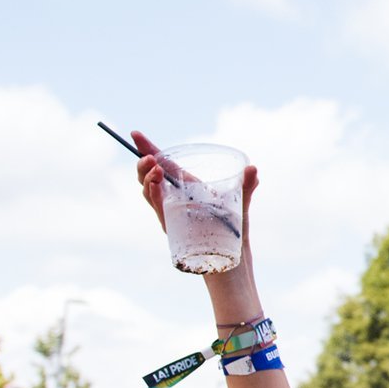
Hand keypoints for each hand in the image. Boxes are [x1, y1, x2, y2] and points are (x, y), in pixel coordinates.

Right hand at [133, 130, 260, 237]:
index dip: (148, 148)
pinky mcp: (171, 226)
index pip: (162, 163)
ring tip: (154, 167)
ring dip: (147, 177)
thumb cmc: (235, 226)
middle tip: (149, 158)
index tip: (135, 134)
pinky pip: (158, 209)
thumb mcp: (241, 201)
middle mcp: (175, 197)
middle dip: (144, 163)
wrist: (233, 253)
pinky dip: (154, 196)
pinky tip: (155, 185)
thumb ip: (247, 185)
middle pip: (148, 176)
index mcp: (186, 185)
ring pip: (149, 191)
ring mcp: (171, 211)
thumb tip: (253, 169)